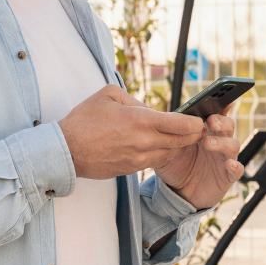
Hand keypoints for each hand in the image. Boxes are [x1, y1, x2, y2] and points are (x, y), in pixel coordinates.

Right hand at [58, 87, 204, 178]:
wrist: (66, 151)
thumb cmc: (84, 120)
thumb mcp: (109, 95)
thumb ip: (134, 99)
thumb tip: (148, 108)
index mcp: (141, 121)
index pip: (181, 124)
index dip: (195, 122)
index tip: (199, 119)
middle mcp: (145, 142)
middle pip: (182, 142)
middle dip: (193, 135)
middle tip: (198, 128)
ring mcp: (139, 158)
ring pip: (171, 153)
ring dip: (177, 145)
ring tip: (179, 136)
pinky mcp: (132, 169)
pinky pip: (155, 160)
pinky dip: (161, 152)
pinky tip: (158, 144)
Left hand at [154, 111, 244, 208]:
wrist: (177, 193)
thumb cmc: (175, 165)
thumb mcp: (167, 148)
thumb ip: (170, 135)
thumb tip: (168, 119)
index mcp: (206, 131)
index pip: (216, 113)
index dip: (221, 104)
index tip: (221, 96)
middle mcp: (219, 141)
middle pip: (228, 126)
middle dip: (221, 121)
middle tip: (210, 121)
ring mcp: (225, 158)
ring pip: (232, 145)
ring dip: (222, 142)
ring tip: (207, 143)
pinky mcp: (227, 176)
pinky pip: (237, 170)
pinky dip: (235, 166)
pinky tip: (230, 164)